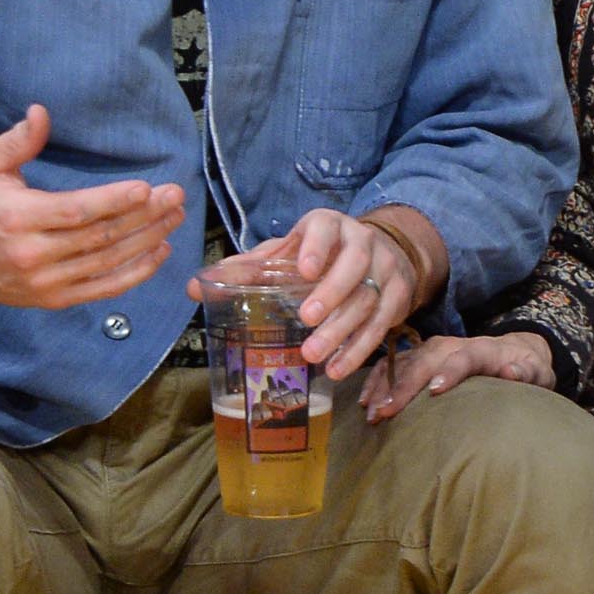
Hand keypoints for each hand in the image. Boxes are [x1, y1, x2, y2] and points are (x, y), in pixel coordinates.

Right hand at [0, 105, 183, 308]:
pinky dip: (136, 273)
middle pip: (100, 237)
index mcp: (18, 217)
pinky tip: (159, 252)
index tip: (147, 188)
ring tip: (174, 219)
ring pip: (108, 262)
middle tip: (175, 197)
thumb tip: (41, 112)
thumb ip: (18, 140)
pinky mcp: (53, 299)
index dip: (114, 201)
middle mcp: (33, 254)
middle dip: (144, 217)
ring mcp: (45, 282)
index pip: (76, 211)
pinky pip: (103, 288)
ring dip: (147, 241)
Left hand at [233, 209, 417, 382]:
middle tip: (307, 318)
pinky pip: (381, 324)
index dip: (316, 247)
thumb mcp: (286, 253)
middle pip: (353, 264)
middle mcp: (361, 242)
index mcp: (328, 226)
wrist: (376, 253)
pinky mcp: (397, 296)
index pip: (324, 228)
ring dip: (342, 329)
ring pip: (368, 298)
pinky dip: (359, 349)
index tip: (303, 269)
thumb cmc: (318, 255)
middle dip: (332, 292)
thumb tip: (196, 288)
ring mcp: (384, 269)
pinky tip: (338, 368)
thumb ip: (247, 269)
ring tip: (313, 356)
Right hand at [356, 331, 553, 423]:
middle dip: (404, 385)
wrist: (511, 352)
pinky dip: (378, 379)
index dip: (450, 372)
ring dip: (385, 385)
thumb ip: (528, 373)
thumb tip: (510, 372)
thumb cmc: (525, 370)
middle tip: (387, 412)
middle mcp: (453, 344)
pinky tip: (366, 401)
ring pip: (404, 361)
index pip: (464, 357)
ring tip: (371, 412)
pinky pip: (393, 363)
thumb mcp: (538, 374)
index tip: (435, 391)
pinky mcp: (420, 356)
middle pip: (425, 360)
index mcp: (483, 349)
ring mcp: (433, 348)